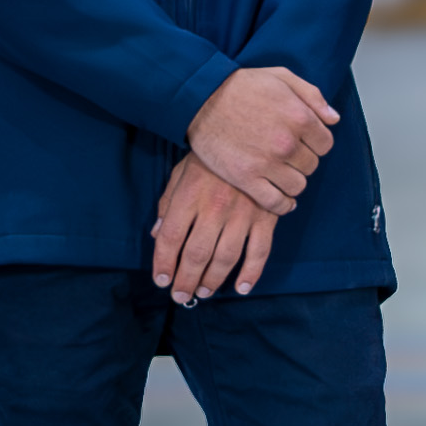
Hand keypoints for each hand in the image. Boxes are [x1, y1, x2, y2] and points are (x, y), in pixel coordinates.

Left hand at [152, 154, 281, 303]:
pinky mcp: (266, 216)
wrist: (252, 130)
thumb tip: (158, 235)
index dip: (163, 264)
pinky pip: (260, 251)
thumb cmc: (211, 153)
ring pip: (225, 257)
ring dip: (212, 280)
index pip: (171, 238)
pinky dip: (251, 273)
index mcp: (189, 195)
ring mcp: (243, 213)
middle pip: (196, 254)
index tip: (161, 280)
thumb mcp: (182, 171)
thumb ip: (169, 203)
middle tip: (180, 295)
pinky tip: (242, 287)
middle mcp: (214, 207)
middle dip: (185, 280)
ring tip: (203, 292)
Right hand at [188, 65, 338, 211]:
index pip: (326, 144)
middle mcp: (286, 143)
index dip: (316, 142)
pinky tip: (281, 199)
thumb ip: (313, 96)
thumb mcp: (281, 77)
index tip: (304, 141)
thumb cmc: (240, 86)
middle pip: (312, 166)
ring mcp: (266, 163)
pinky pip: (276, 203)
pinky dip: (282, 205)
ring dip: (292, 180)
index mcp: (299, 117)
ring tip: (281, 172)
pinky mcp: (246, 179)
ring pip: (297, 186)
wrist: (200, 98)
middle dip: (302, 160)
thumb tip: (334, 119)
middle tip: (287, 154)